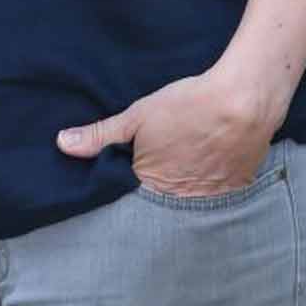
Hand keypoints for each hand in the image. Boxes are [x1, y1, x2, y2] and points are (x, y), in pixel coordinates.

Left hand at [55, 71, 277, 196]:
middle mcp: (181, 200)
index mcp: (151, 185)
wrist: (242, 101)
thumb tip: (62, 144)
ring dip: (184, 190)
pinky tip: (209, 165)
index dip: (128, 189)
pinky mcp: (235, 191)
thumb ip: (100, 135)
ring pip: (190, 202)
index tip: (128, 177)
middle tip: (163, 166)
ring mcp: (210, 199)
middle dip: (155, 193)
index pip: (131, 200)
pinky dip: (210, 185)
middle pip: (161, 204)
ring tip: (187, 164)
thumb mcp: (137, 116)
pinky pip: (216, 197)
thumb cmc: (188, 106)